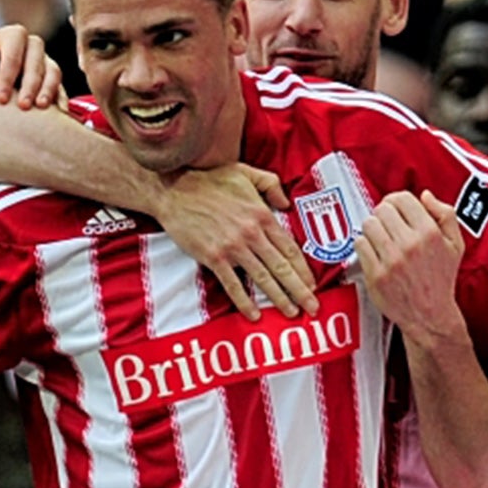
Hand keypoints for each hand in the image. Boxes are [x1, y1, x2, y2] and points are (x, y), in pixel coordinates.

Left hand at [0, 24, 63, 109]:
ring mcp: (43, 63)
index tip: (1, 97)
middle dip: (31, 84)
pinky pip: (60, 87)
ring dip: (49, 90)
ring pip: (53, 72)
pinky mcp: (49, 80)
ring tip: (40, 108)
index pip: (14, 47)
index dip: (9, 71)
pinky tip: (59, 114)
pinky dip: (60, 99)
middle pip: (37, 60)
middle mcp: (30, 46)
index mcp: (10, 36)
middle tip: (23, 106)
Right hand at [155, 164, 314, 317]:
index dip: (303, 269)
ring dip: (280, 298)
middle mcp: (252, 234)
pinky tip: (255, 314)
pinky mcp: (214, 257)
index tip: (313, 284)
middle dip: (300, 290)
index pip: (289, 248)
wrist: (174, 190)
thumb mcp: (245, 173)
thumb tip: (286, 203)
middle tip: (313, 307)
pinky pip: (233, 285)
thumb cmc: (208, 180)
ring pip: (263, 278)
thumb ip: (271, 184)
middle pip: (282, 267)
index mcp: (262, 215)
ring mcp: (233, 248)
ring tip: (292, 313)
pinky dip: (245, 302)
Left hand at [355, 190, 466, 347]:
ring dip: (372, 228)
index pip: (402, 199)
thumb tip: (424, 195)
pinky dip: (364, 244)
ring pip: (368, 225)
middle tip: (387, 223)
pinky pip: (359, 245)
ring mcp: (390, 260)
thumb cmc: (441, 279)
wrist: (429, 314)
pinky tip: (374, 251)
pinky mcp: (375, 274)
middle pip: (382, 209)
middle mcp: (409, 244)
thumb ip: (445, 214)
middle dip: (383, 213)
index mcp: (430, 233)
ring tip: (380, 237)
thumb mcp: (455, 244)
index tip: (395, 207)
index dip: (396, 200)